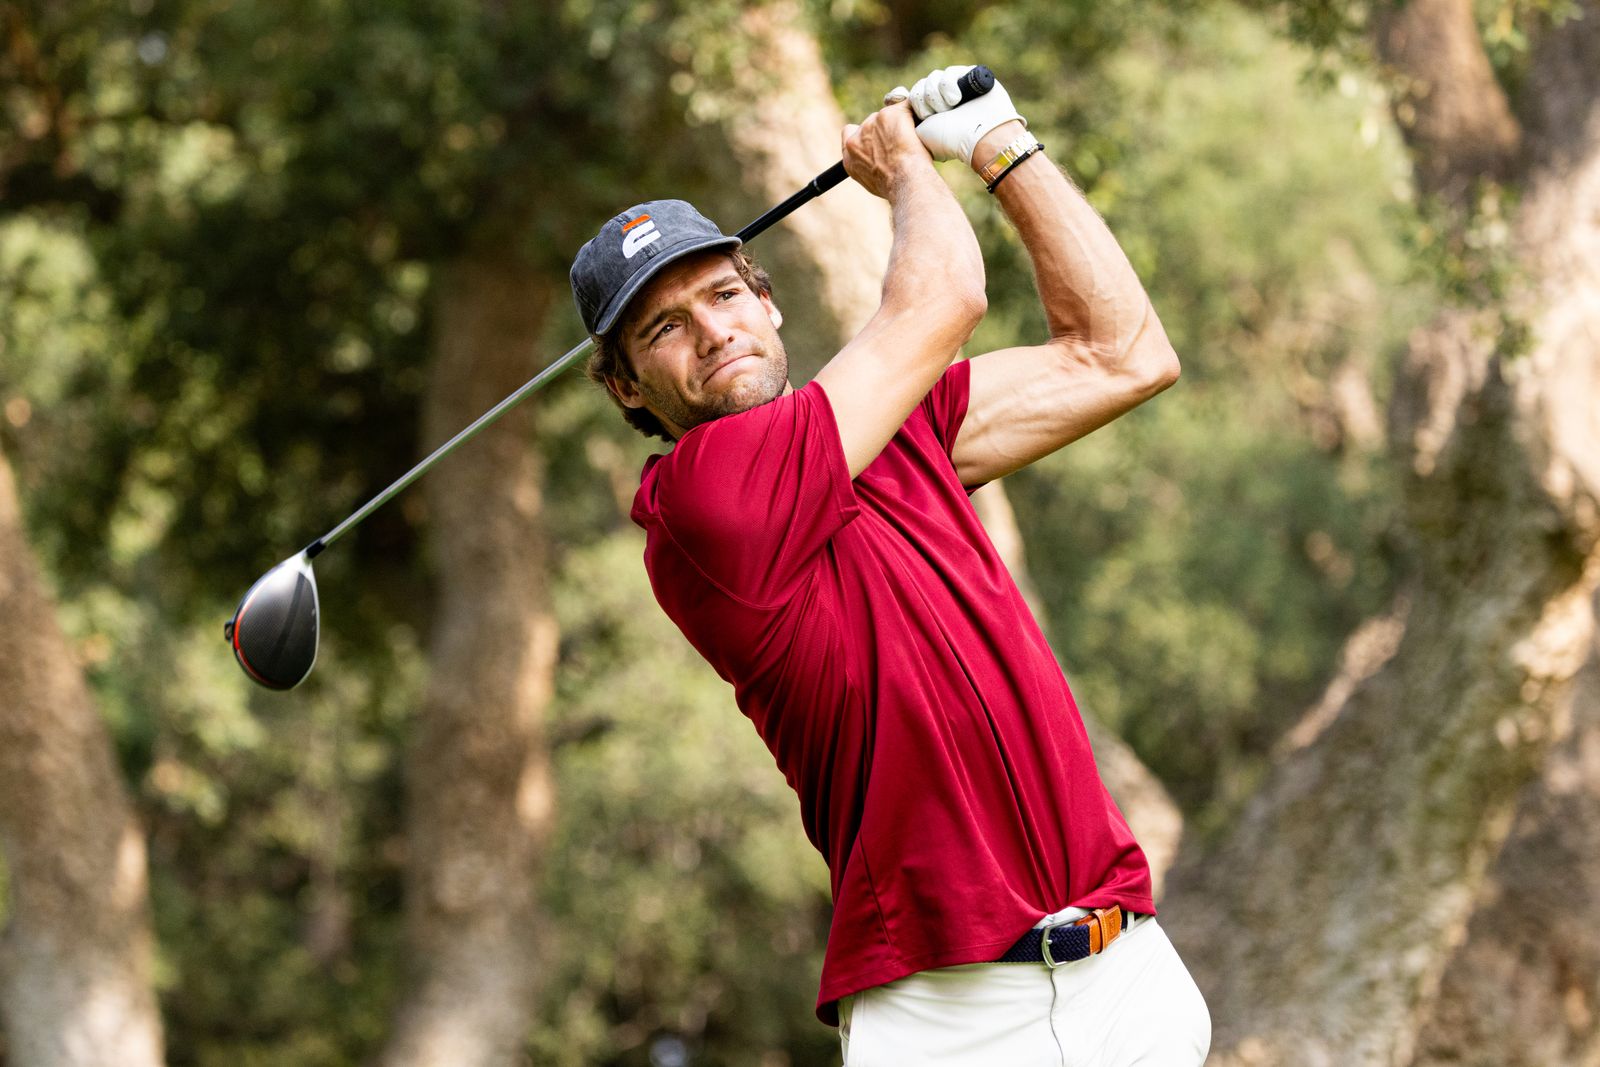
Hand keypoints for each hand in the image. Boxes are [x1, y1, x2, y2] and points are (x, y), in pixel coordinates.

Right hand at [841, 100, 932, 200]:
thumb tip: (878, 163)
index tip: (876, 138)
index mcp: (850, 154)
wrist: (905, 181)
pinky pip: (906, 106)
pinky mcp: (889, 114)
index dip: (865, 133)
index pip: (850, 132)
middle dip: (887, 129)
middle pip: (873, 122)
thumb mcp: (872, 182)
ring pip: (890, 115)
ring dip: (901, 123)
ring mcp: (872, 123)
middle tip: (903, 144)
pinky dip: (915, 114)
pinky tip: (921, 128)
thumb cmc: (895, 186)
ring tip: (913, 142)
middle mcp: (857, 137)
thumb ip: (869, 165)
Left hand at [884, 64, 1025, 165]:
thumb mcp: (920, 132)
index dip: (911, 101)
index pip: (912, 96)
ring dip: (936, 96)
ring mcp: (956, 87)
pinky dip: (949, 86)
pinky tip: (957, 99)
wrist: (978, 137)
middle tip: (935, 114)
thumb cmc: (950, 141)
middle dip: (924, 101)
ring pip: (932, 79)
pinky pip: (948, 73)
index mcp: (930, 112)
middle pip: (919, 86)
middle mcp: (942, 99)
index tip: (917, 111)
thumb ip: (904, 119)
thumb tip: (891, 102)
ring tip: (949, 108)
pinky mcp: (969, 76)